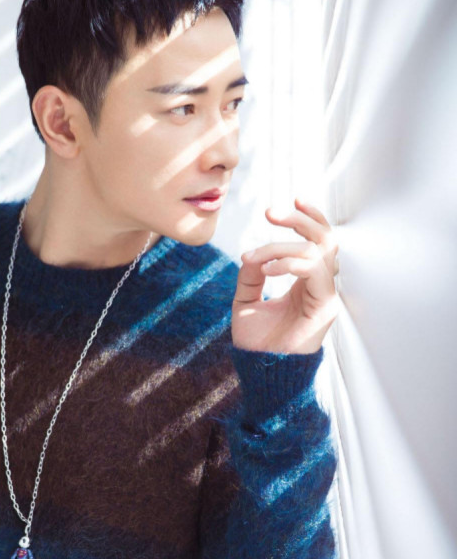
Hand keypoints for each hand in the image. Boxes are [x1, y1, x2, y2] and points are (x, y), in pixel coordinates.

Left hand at [231, 198, 339, 353]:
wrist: (259, 371)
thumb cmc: (256, 341)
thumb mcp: (246, 299)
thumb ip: (251, 274)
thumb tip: (251, 253)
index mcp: (305, 281)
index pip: (318, 240)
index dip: (310, 217)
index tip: (292, 199)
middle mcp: (319, 285)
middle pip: (325, 238)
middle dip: (300, 219)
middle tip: (271, 211)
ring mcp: (324, 296)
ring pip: (317, 251)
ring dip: (283, 245)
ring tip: (255, 256)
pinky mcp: (324, 308)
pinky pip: (314, 272)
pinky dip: (289, 263)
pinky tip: (266, 267)